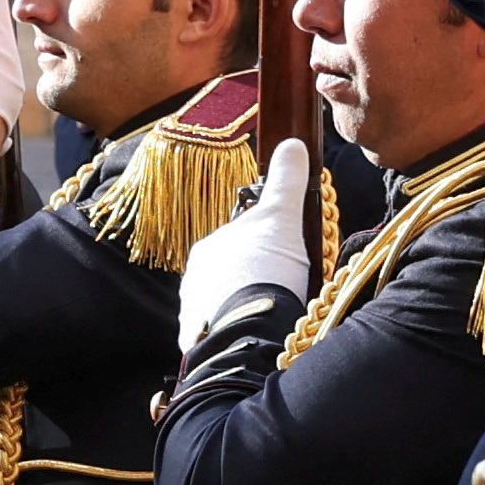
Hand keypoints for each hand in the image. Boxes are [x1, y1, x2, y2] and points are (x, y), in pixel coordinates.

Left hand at [175, 136, 316, 351]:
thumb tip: (291, 144)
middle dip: (255, 276)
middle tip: (284, 286)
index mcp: (209, 246)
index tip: (286, 255)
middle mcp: (194, 277)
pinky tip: (254, 332)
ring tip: (271, 313)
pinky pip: (218, 331)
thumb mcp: (282, 216)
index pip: (240, 239)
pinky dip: (235, 329)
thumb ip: (285, 181)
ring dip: (244, 304)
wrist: (248, 326)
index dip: (268, 245)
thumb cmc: (265, 268)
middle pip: (231, 271)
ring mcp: (193, 310)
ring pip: (223, 301)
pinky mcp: (198, 341)